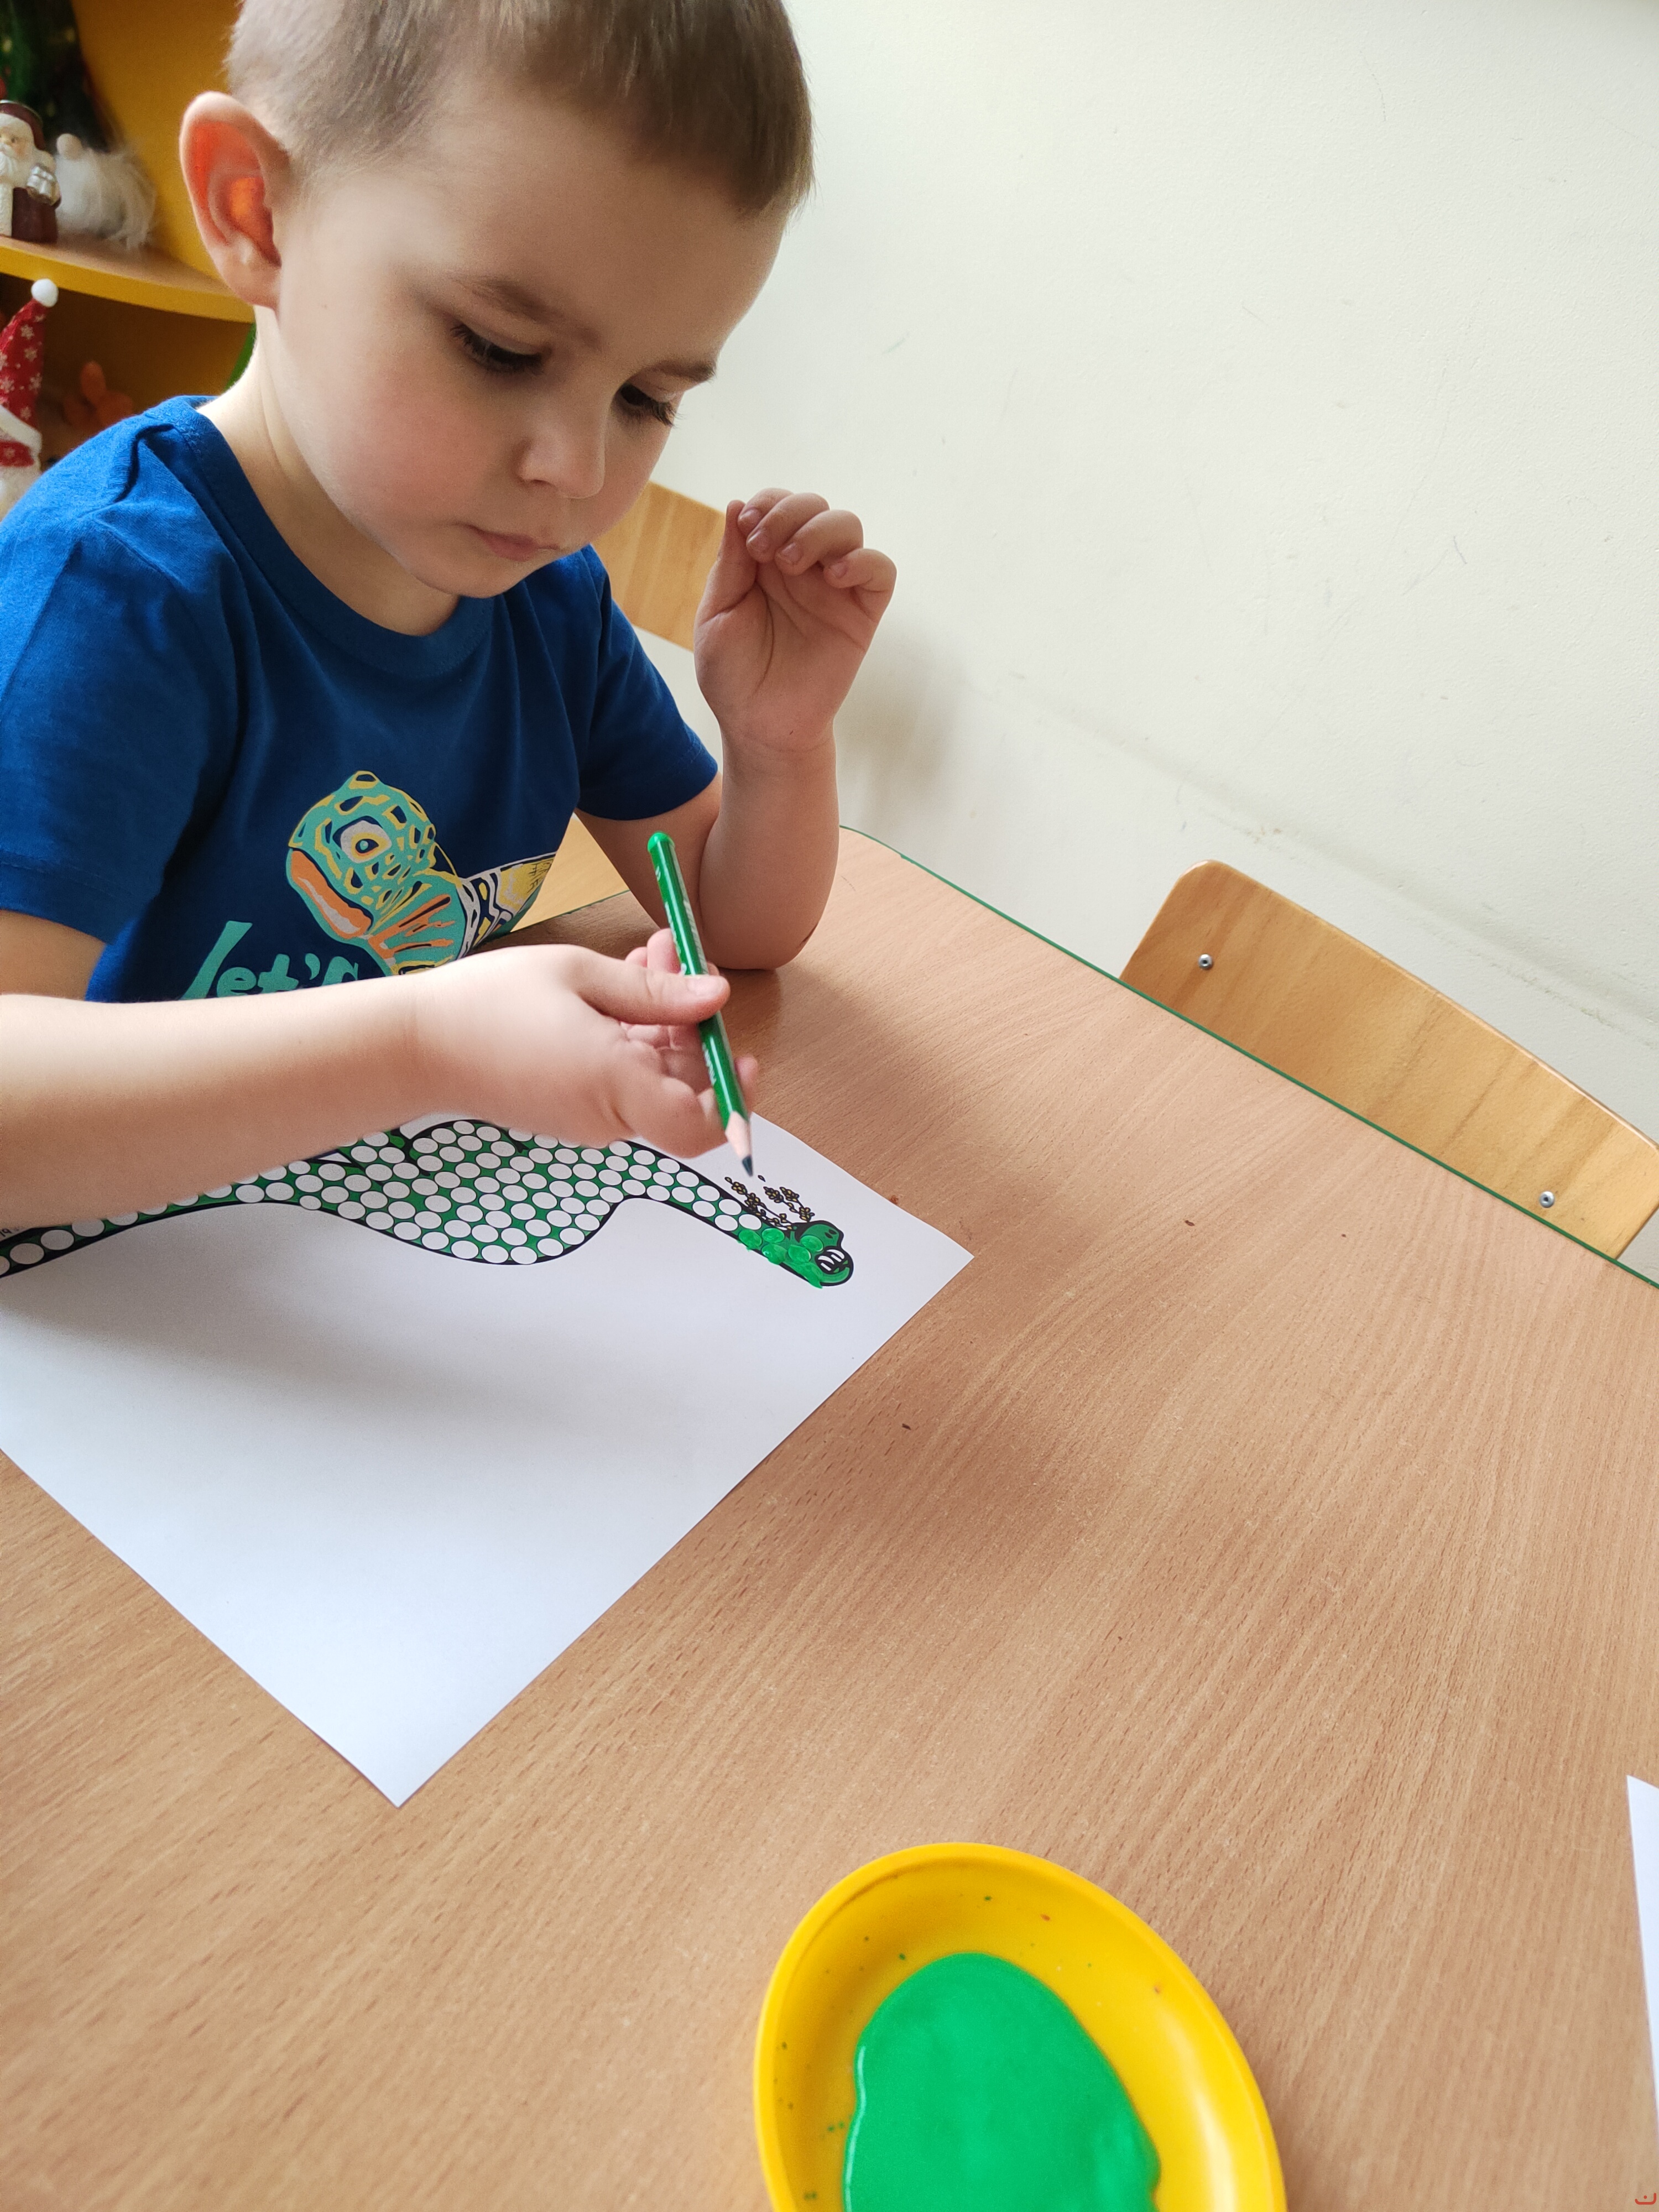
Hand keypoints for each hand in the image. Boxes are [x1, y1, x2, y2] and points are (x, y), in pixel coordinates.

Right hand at [409, 940, 753, 1153]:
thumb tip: (717, 998)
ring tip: (648, 951)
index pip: (700, 1125)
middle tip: (679, 953)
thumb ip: (655, 992)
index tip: (743, 1052)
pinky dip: (631, 1031)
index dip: (735, 1098)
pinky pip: (619, 1074)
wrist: (411, 1046)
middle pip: (682, 1085)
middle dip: (693, 1020)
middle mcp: (606, 1113)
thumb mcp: (578, 976)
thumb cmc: (488, 1004)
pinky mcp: (568, 1105)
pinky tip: (618, 981)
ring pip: (651, 1074)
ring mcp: (586, 1114)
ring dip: (661, 1015)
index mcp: (614, 1085)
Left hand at [694, 489, 896, 753]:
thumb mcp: (718, 613)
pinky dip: (863, 561)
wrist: (760, 725)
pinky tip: (833, 577)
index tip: (747, 527)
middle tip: (764, 548)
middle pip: (815, 506)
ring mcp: (835, 588)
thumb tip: (736, 503)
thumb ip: (730, 563)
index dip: (766, 503)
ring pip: (848, 526)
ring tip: (792, 564)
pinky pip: (880, 571)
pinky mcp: (861, 614)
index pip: (777, 505)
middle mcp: (803, 567)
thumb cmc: (733, 674)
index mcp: (765, 560)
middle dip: (788, 513)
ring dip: (819, 531)